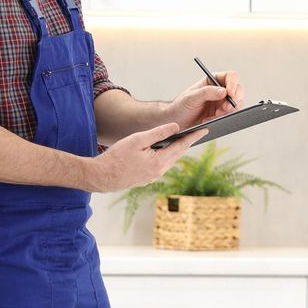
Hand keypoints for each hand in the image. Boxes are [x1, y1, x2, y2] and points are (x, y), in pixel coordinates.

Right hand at [87, 122, 207, 193]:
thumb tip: (176, 127)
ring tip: (183, 140)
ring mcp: (153, 177)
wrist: (102, 176)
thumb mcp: (137, 140)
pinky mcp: (147, 179)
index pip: (181, 146)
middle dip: (187, 143)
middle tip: (198, 133)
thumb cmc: (117, 156)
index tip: (205, 130)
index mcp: (158, 162)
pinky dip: (166, 157)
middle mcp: (159, 172)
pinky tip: (164, 151)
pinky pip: (161, 166)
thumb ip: (158, 133)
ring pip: (169, 161)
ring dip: (176, 150)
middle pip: (177, 155)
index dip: (193, 137)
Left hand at [161, 70, 243, 129]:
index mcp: (213, 81)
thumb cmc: (181, 106)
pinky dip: (225, 118)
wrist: (177, 122)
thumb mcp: (191, 98)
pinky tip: (213, 119)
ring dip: (230, 110)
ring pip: (237, 104)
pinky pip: (231, 115)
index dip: (233, 83)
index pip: (230, 76)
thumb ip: (206, 93)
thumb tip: (224, 91)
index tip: (230, 93)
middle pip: (238, 90)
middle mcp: (220, 90)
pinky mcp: (222, 115)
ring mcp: (222, 103)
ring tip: (217, 115)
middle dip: (235, 99)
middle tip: (226, 107)